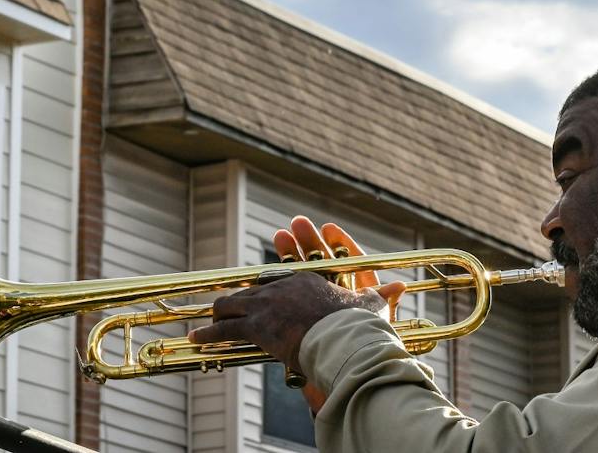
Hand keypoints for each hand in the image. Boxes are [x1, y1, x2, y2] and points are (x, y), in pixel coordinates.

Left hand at [188, 216, 404, 413]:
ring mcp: (268, 304)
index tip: (273, 258)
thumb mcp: (372, 306)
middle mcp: (285, 288)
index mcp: (312, 280)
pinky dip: (209, 334)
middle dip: (236, 295)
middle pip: (256, 284)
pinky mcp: (256, 326)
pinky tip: (197, 338)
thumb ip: (381, 295)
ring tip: (208, 319)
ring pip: (235, 303)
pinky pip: (225, 328)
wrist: (343, 338)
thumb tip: (400, 287)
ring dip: (219, 312)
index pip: (290, 272)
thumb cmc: (359, 324)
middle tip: (221, 302)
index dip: (279, 269)